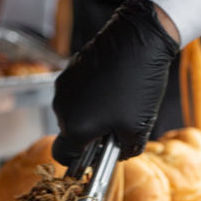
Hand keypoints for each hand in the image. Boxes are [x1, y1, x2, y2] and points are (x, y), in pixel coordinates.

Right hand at [52, 0, 179, 165]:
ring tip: (120, 104)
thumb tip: (120, 153)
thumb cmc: (137, 86)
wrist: (139, 38)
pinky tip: (115, 87)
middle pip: (72, 134)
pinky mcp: (72, 69)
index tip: (95, 158)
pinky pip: (79, 93)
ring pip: (76, 112)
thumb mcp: (138, 128)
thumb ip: (126, 149)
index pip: (63, 157)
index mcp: (74, 127)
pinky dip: (94, 97)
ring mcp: (65, 86)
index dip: (79, 162)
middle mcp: (61, 107)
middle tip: (118, 128)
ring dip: (94, 115)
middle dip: (92, 136)